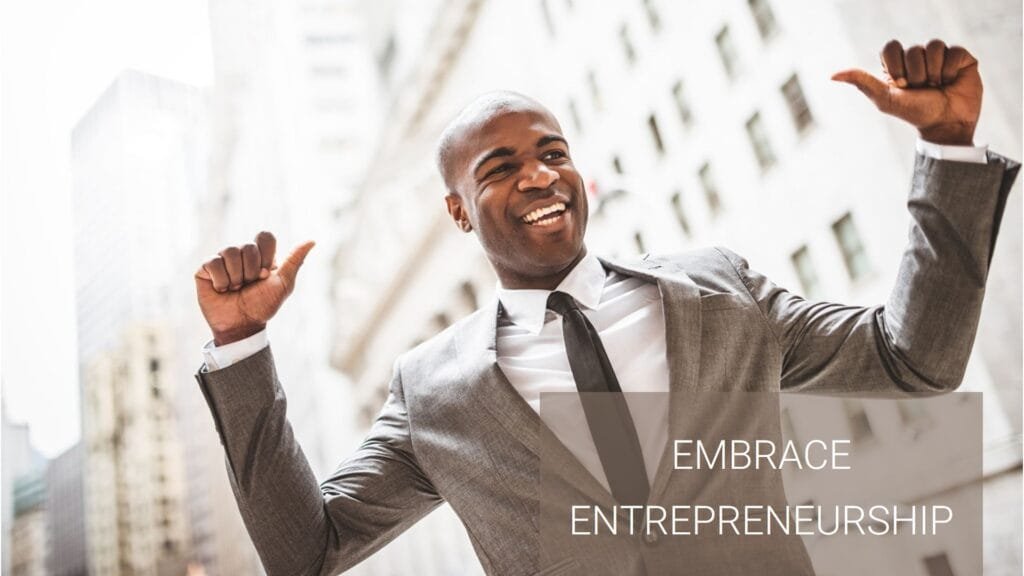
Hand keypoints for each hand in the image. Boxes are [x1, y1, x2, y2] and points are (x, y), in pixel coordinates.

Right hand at [195, 231, 314, 344]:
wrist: (241, 325)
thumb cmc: (263, 305)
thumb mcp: (283, 284)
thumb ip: (294, 261)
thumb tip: (312, 241)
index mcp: (261, 255)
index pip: (265, 236)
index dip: (266, 256)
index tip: (265, 275)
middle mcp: (241, 254)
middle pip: (247, 246)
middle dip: (251, 271)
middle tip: (248, 285)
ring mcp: (222, 259)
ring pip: (229, 251)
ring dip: (236, 277)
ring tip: (235, 289)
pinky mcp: (205, 269)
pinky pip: (213, 262)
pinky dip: (221, 280)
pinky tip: (222, 289)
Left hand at [832, 39, 981, 144]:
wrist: (945, 125)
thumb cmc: (914, 113)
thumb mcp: (885, 99)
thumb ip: (862, 82)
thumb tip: (833, 75)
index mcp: (897, 64)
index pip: (891, 47)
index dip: (896, 66)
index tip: (901, 85)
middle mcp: (917, 57)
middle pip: (913, 49)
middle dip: (916, 74)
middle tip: (921, 88)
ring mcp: (939, 55)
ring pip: (933, 46)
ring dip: (933, 72)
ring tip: (936, 85)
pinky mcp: (960, 57)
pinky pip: (954, 50)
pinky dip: (950, 70)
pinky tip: (950, 81)